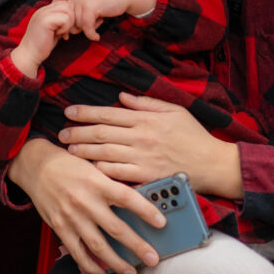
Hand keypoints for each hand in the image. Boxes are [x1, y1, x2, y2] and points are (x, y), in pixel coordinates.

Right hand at [7, 138, 165, 273]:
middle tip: (153, 259)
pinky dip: (90, 265)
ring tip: (131, 272)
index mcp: (98, 182)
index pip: (127, 198)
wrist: (36, 166)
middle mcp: (86, 201)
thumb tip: (138, 199)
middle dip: (137, 247)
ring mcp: (72, 216)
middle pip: (116, 229)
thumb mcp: (94, 166)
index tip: (161, 223)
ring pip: (98, 246)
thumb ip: (112, 183)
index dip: (146, 211)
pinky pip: (77, 251)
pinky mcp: (60, 227)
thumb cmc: (69, 164)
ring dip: (116, 262)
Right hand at [11, 0, 75, 76]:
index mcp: (44, 10)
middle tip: (67, 31)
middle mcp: (43, 9)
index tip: (66, 28)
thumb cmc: (42, 45)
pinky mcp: (44, 21)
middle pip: (67, 4)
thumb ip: (61, 21)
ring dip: (69, 23)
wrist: (30, 54)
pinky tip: (59, 35)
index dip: (69, 15)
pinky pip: (64, 18)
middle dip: (71, 18)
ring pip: (67, 10)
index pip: (64, 3)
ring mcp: (43, 14)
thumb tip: (75, 18)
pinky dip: (65, 28)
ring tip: (62, 33)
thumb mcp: (53, 30)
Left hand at [58, 0, 157, 40]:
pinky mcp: (90, 7)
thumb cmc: (109, 0)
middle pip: (67, 21)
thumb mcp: (90, 4)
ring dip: (88, 30)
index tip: (65, 34)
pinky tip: (97, 36)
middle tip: (91, 25)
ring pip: (77, 25)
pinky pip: (86, 28)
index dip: (61, 22)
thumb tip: (68, 32)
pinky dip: (91, 34)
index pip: (58, 9)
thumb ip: (79, 13)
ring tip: (98, 22)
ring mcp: (82, 0)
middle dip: (77, 28)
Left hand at [59, 92, 243, 198]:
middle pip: (101, 132)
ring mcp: (142, 157)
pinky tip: (88, 168)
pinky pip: (116, 173)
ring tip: (69, 150)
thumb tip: (122, 97)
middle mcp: (141, 136)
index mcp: (146, 118)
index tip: (69, 112)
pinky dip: (100, 170)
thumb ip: (147, 102)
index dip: (86, 112)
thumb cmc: (193, 135)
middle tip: (61, 133)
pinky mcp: (145, 176)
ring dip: (83, 151)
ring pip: (104, 152)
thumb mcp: (174, 110)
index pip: (108, 113)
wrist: (212, 163)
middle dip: (77, 132)